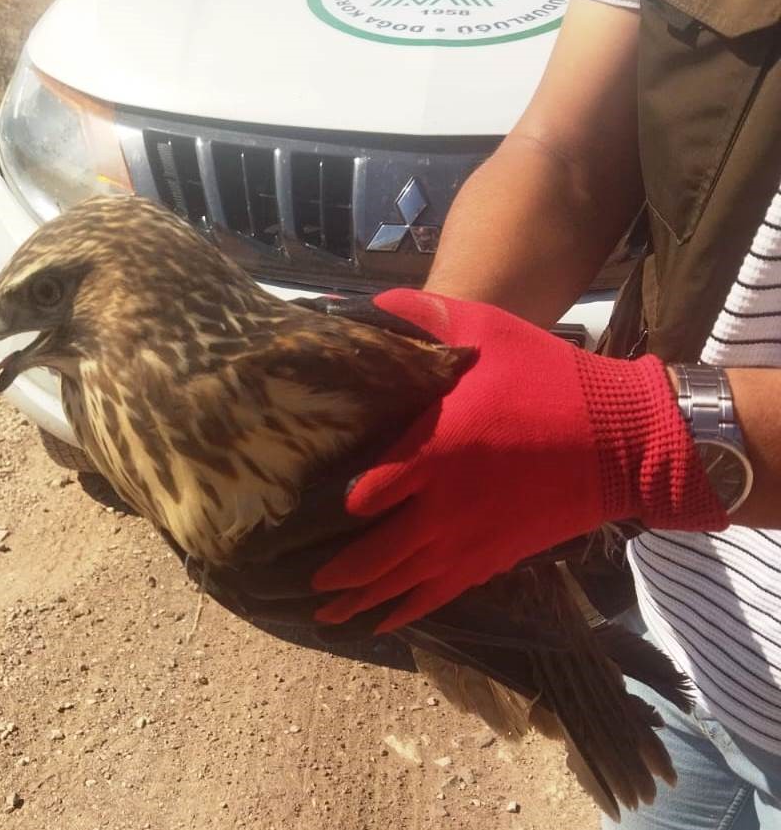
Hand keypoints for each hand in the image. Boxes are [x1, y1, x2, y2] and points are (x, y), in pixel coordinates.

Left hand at [312, 289, 727, 631]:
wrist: (622, 440)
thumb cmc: (548, 379)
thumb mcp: (486, 330)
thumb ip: (426, 315)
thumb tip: (374, 302)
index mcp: (436, 449)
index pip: (369, 489)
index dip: (338, 503)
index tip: (306, 506)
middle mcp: (444, 505)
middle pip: (375, 550)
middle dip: (337, 571)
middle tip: (302, 580)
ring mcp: (469, 539)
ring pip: (402, 581)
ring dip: (361, 599)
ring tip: (323, 615)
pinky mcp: (494, 558)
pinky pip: (440, 593)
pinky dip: (407, 610)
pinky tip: (382, 622)